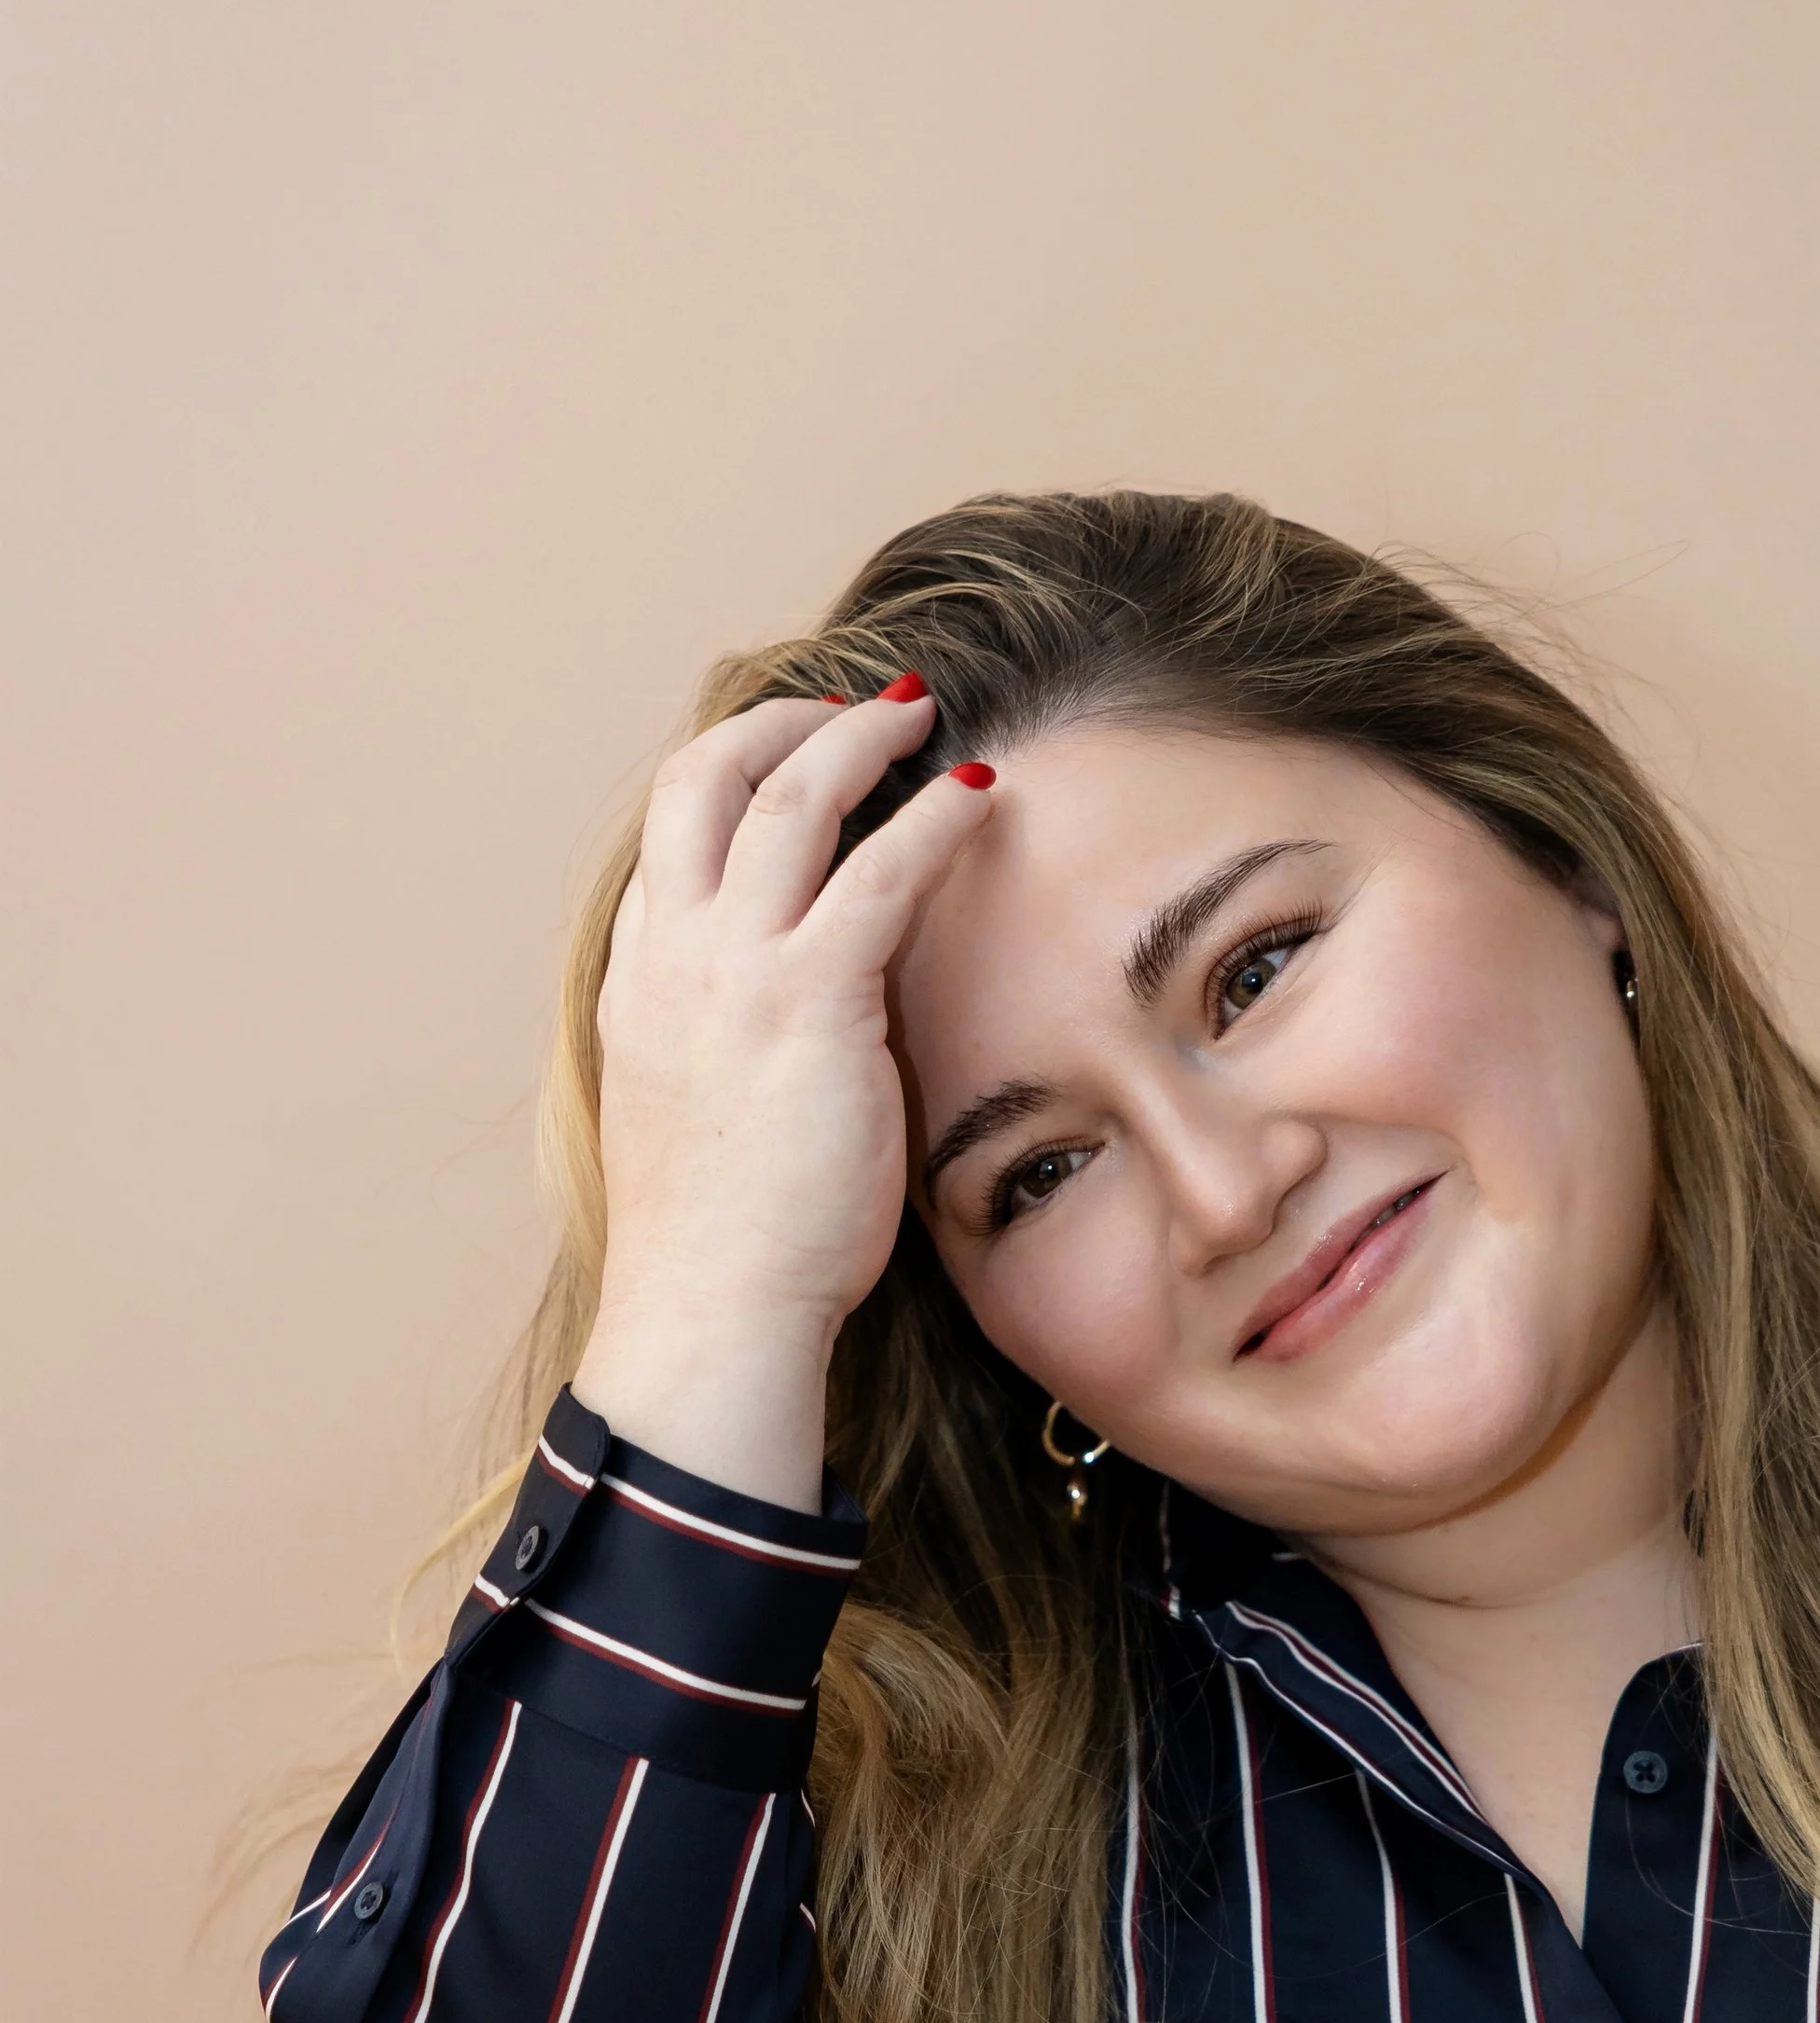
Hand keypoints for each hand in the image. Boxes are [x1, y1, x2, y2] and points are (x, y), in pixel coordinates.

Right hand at [570, 684, 996, 1506]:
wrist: (710, 1311)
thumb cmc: (724, 1244)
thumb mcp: (705, 1111)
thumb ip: (735, 1040)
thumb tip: (805, 1020)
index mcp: (640, 983)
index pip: (671, 837)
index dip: (730, 776)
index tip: (789, 756)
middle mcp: (672, 956)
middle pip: (703, 778)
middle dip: (776, 722)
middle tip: (848, 710)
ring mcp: (731, 970)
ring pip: (788, 794)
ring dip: (858, 738)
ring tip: (916, 717)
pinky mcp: (808, 998)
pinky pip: (880, 868)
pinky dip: (933, 815)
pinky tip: (976, 794)